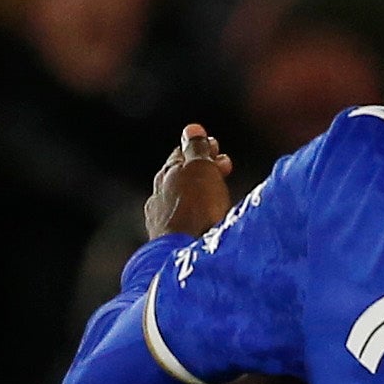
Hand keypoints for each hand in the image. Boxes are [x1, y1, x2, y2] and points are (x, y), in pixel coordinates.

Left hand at [145, 124, 233, 238]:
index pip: (182, 154)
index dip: (200, 148)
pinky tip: (204, 221)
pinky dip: (195, 215)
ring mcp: (161, 220)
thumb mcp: (201, 169)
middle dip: (202, 169)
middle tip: (224, 167)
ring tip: (217, 196)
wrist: (185, 256)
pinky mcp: (167, 243)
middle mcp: (159, 196)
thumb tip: (191, 127)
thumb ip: (196, 149)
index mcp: (167, 174)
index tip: (217, 147)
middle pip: (181, 177)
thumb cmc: (197, 209)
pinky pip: (182, 222)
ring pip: (181, 200)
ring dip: (199, 194)